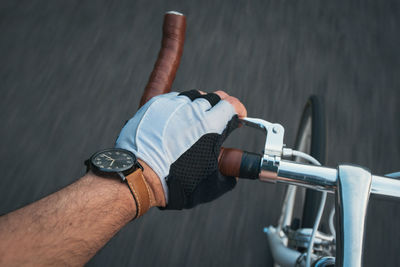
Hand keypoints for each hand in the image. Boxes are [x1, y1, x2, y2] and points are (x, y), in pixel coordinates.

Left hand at [116, 90, 246, 208]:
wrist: (140, 177)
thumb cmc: (176, 183)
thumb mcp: (211, 183)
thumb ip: (228, 172)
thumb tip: (233, 172)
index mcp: (210, 126)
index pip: (231, 104)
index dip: (238, 109)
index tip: (239, 116)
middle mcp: (192, 110)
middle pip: (214, 97)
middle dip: (221, 106)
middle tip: (219, 117)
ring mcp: (172, 105)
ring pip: (193, 95)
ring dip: (200, 105)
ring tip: (197, 118)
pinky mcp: (156, 105)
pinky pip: (174, 98)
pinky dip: (180, 105)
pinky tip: (178, 118)